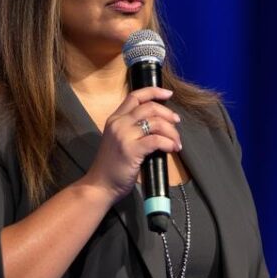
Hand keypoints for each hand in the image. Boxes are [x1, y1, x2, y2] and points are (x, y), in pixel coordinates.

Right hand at [81, 86, 182, 202]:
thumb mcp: (119, 141)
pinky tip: (172, 149)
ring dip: (172, 132)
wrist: (100, 186)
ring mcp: (124, 136)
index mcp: (115, 119)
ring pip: (156, 123)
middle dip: (168, 114)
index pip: (135, 96)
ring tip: (176, 143)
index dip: (154, 92)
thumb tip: (159, 127)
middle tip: (177, 123)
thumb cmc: (111, 168)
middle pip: (150, 107)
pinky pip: (156, 140)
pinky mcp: (131, 150)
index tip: (168, 94)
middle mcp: (118, 123)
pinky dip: (168, 143)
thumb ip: (132, 130)